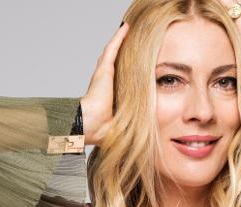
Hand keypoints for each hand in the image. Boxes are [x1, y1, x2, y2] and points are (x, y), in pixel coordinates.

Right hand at [80, 22, 129, 145]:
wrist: (92, 126)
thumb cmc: (105, 130)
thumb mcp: (126, 126)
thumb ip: (133, 127)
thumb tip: (148, 144)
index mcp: (108, 95)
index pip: (118, 80)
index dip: (124, 73)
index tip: (133, 68)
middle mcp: (105, 82)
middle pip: (115, 63)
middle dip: (121, 53)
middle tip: (130, 43)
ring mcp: (103, 74)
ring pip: (113, 53)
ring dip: (120, 42)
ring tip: (127, 31)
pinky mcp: (104, 69)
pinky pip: (113, 48)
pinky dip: (119, 38)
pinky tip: (125, 28)